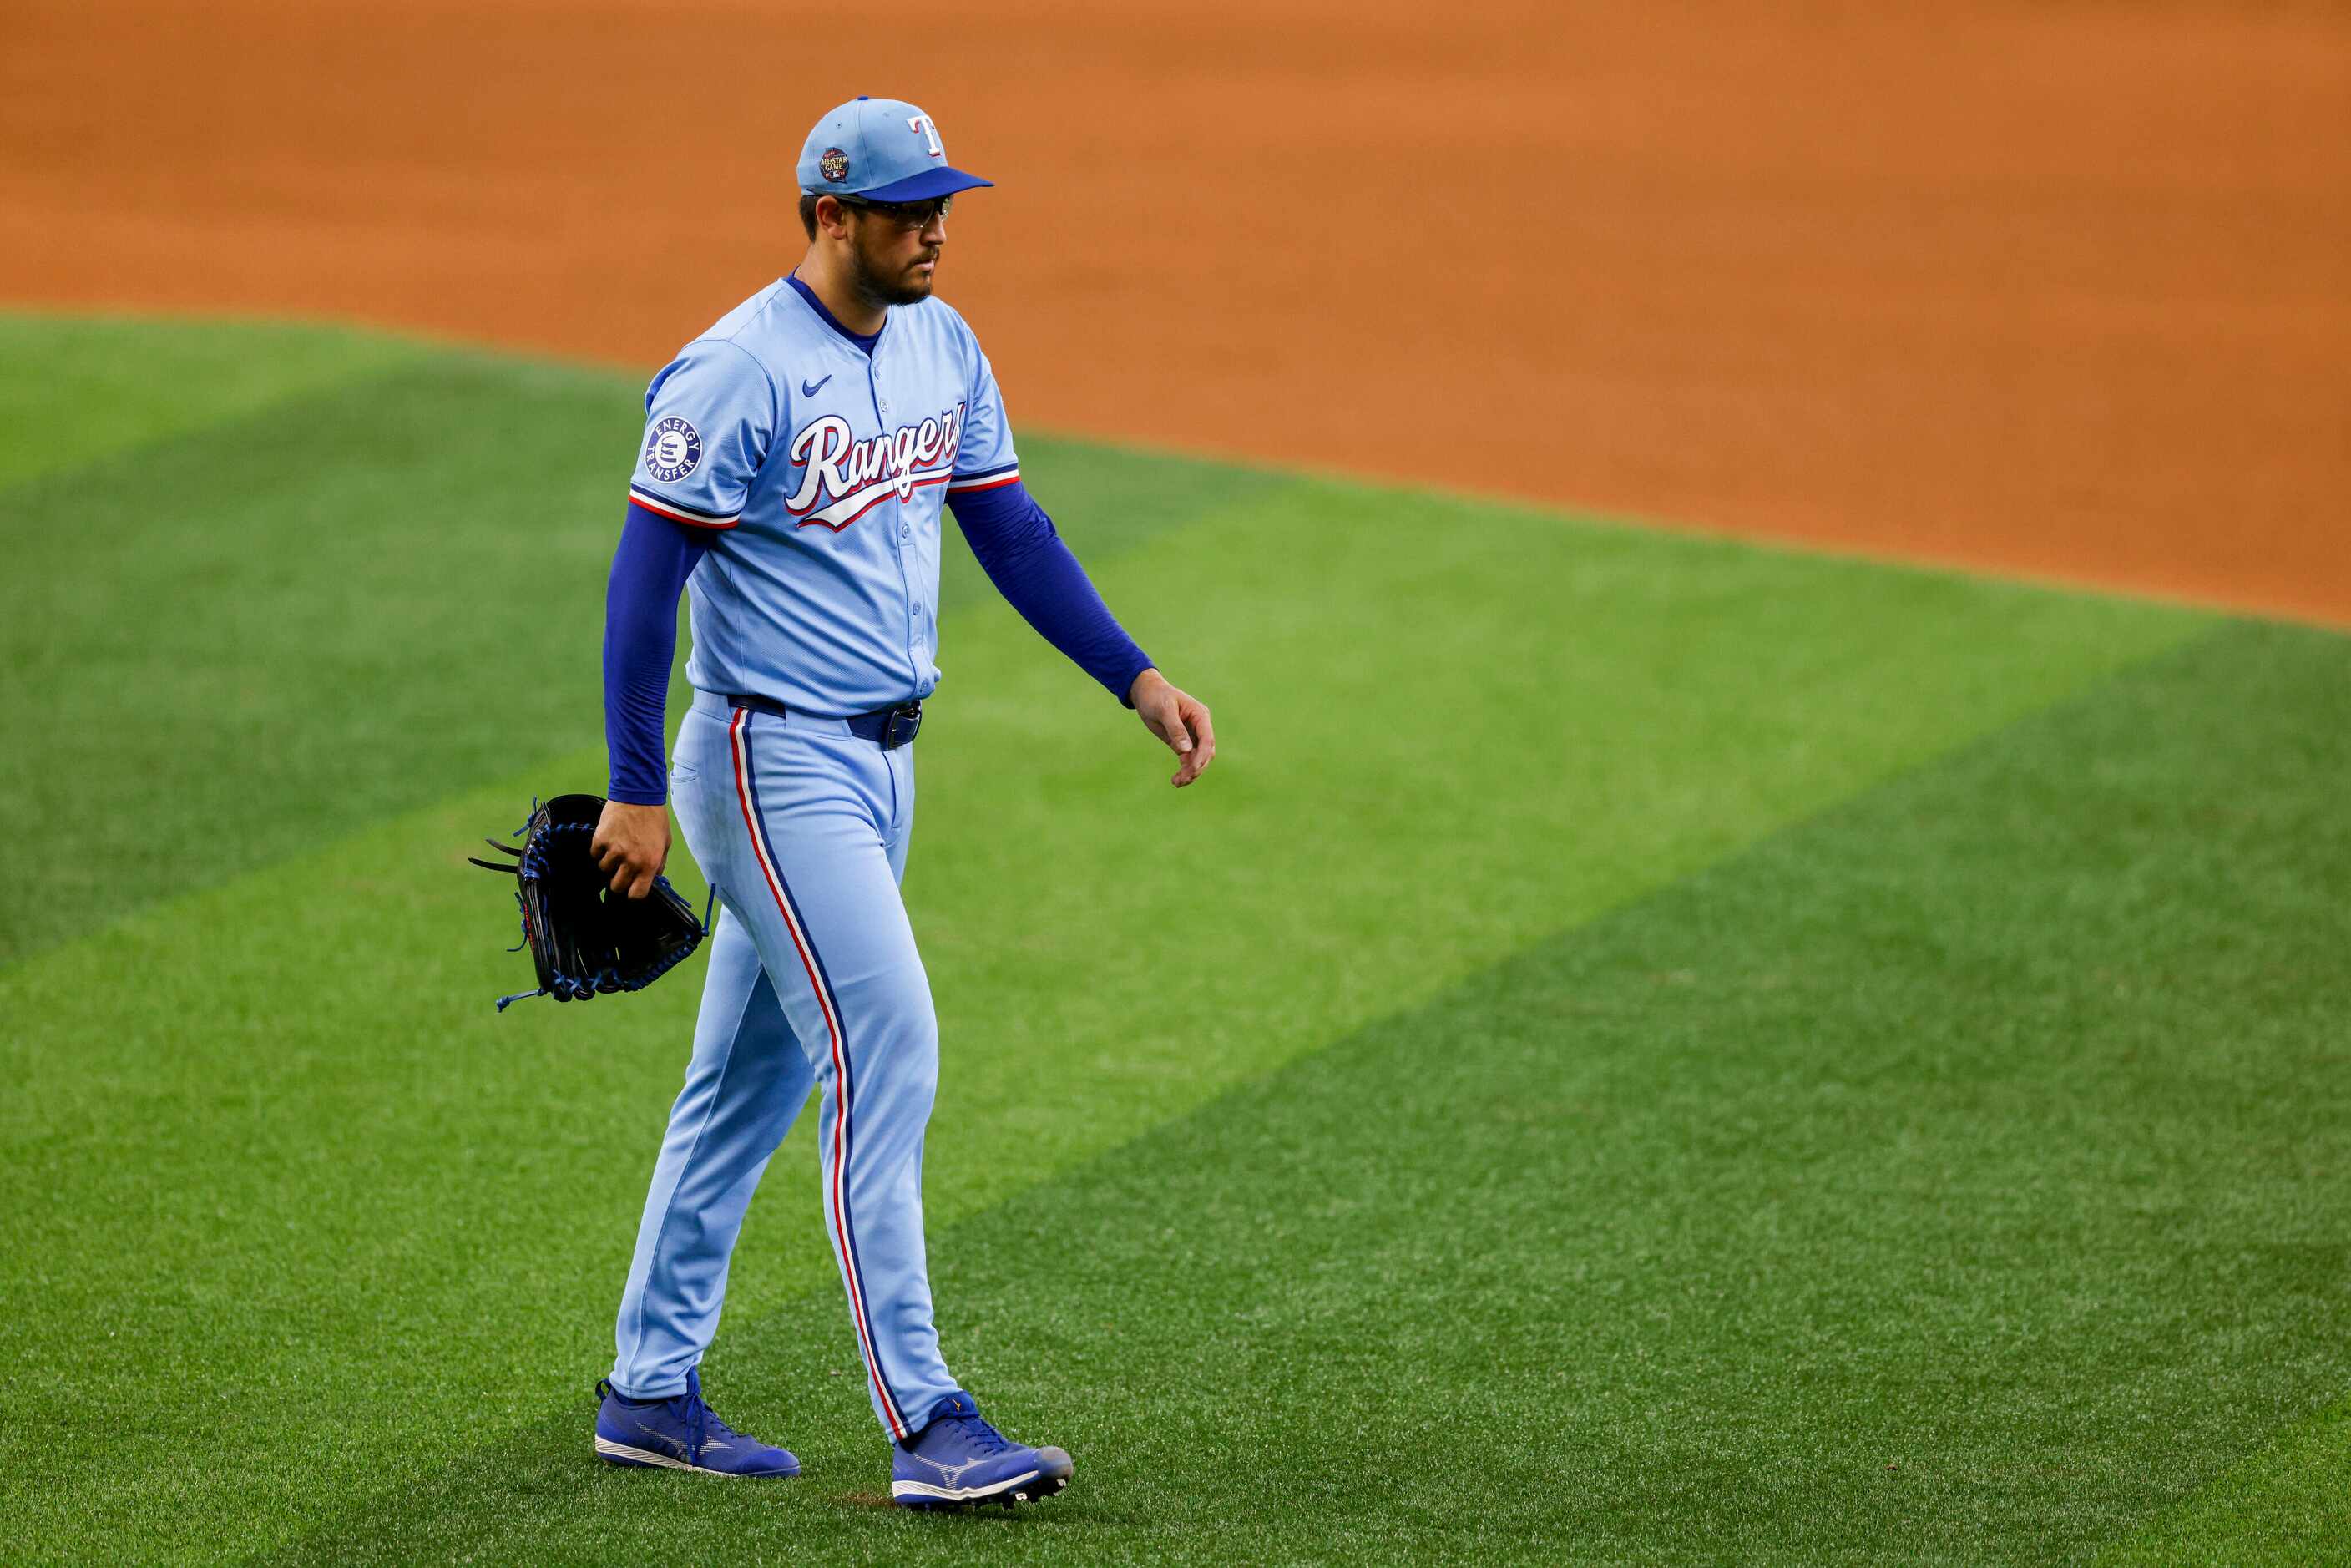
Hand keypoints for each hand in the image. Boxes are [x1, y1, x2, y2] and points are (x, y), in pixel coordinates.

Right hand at [593, 799, 671, 898]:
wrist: (638, 795)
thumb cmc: (654, 818)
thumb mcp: (665, 842)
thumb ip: (659, 863)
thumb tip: (654, 878)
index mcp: (649, 863)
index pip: (636, 894)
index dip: (633, 892)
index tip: (632, 887)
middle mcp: (631, 860)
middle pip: (617, 886)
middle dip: (619, 880)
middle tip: (621, 870)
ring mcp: (614, 850)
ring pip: (604, 870)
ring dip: (609, 863)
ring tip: (616, 849)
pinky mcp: (600, 839)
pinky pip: (595, 854)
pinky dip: (599, 850)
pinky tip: (608, 840)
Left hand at [1130, 668, 1215, 787]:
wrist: (1145, 693)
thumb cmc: (1156, 696)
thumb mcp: (1164, 710)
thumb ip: (1176, 729)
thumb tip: (1186, 750)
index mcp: (1200, 716)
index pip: (1207, 739)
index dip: (1202, 756)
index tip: (1192, 769)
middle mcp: (1200, 727)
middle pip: (1206, 752)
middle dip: (1197, 767)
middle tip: (1182, 779)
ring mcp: (1192, 735)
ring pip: (1198, 759)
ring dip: (1191, 772)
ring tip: (1177, 782)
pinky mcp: (1182, 742)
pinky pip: (1188, 759)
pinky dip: (1184, 770)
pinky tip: (1175, 780)